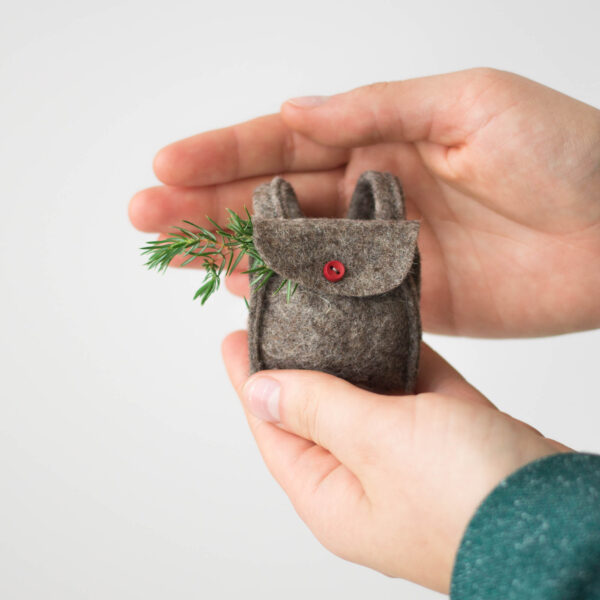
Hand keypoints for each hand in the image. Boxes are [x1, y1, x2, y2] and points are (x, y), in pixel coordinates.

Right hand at [129, 67, 599, 336]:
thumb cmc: (564, 153)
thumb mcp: (468, 103)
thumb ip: (377, 111)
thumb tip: (296, 113)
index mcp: (383, 137)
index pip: (286, 143)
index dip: (223, 153)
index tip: (168, 164)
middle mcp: (373, 193)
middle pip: (273, 198)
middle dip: (206, 203)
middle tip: (146, 215)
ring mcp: (383, 248)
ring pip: (291, 248)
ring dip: (231, 249)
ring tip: (175, 252)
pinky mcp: (403, 296)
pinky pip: (333, 295)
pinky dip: (287, 294)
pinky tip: (242, 291)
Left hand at [222, 330, 569, 592]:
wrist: (566, 517)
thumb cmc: (468, 497)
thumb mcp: (378, 443)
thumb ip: (318, 409)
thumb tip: (259, 391)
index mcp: (333, 496)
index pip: (274, 429)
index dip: (249, 380)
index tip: (233, 336)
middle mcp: (364, 479)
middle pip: (315, 410)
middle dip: (297, 362)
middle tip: (277, 313)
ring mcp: (406, 457)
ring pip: (363, 396)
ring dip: (346, 355)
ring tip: (320, 308)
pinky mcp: (446, 434)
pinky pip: (409, 388)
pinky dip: (395, 356)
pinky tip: (380, 323)